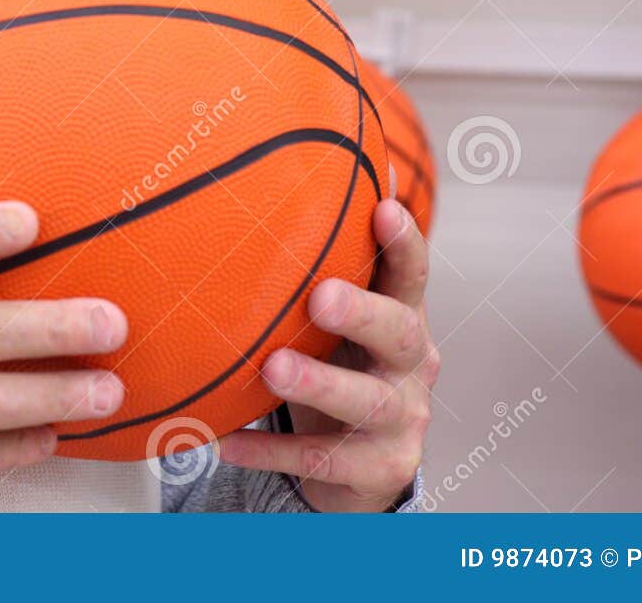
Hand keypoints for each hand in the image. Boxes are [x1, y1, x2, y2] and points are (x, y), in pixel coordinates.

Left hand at [218, 195, 437, 511]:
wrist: (360, 465)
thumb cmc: (340, 364)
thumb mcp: (338, 319)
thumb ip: (323, 266)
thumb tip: (286, 172)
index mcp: (402, 316)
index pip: (411, 274)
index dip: (403, 242)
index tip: (383, 207)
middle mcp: (413, 365)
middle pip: (400, 333)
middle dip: (361, 312)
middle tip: (319, 297)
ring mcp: (403, 419)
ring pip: (367, 402)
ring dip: (319, 383)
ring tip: (272, 369)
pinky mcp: (379, 469)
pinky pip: (325, 461)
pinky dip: (274, 451)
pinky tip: (228, 442)